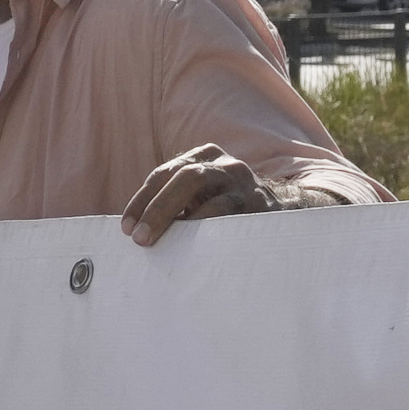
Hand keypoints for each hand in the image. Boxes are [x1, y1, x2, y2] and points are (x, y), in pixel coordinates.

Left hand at [126, 147, 273, 243]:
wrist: (282, 216)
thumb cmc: (228, 210)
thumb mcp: (201, 197)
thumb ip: (175, 204)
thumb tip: (135, 231)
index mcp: (203, 158)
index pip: (164, 174)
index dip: (142, 201)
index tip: (126, 228)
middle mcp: (225, 164)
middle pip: (185, 178)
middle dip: (158, 208)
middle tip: (139, 238)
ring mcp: (246, 183)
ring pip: (211, 198)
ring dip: (184, 223)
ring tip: (165, 245)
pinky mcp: (263, 206)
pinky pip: (233, 219)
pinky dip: (212, 233)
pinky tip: (197, 250)